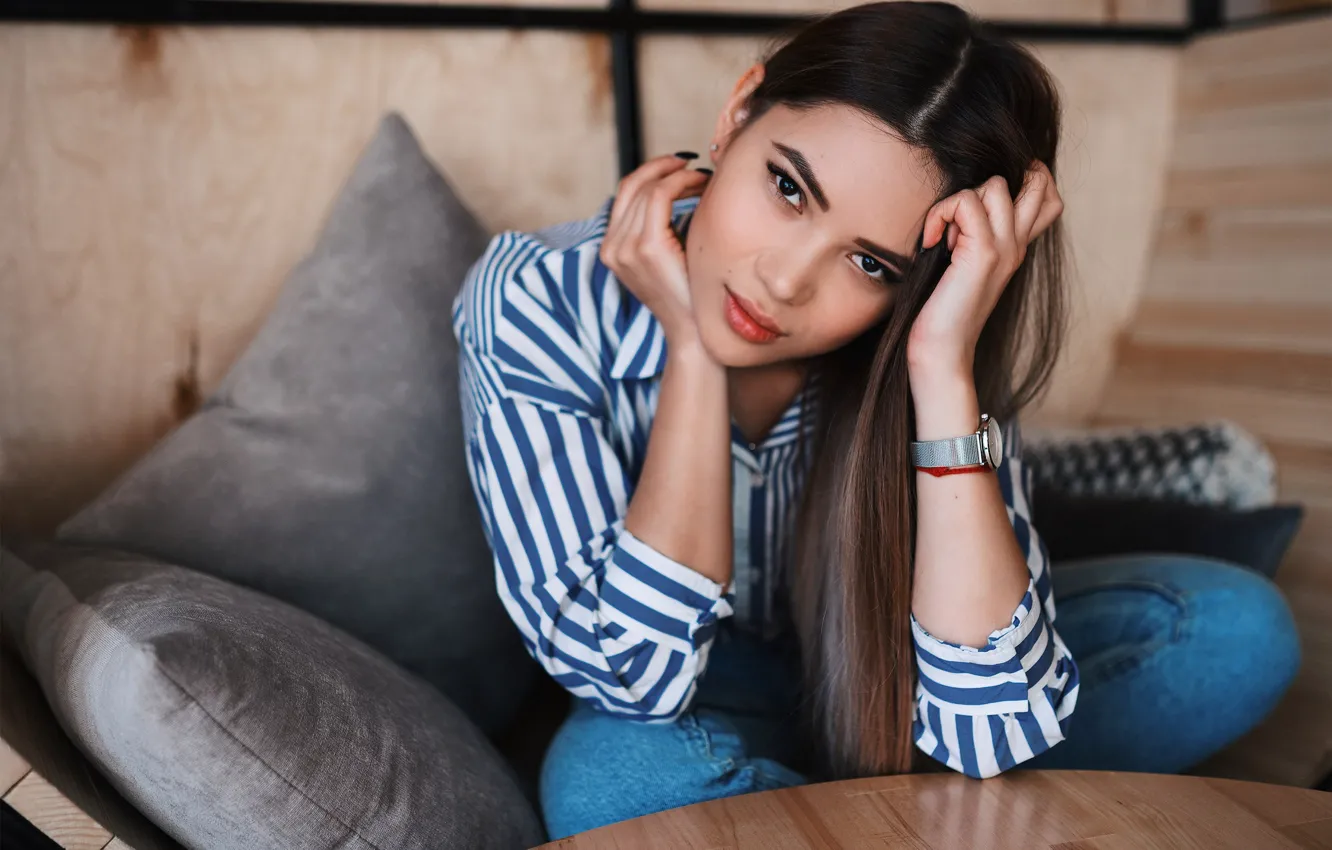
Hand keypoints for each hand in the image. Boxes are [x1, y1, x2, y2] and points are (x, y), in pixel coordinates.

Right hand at [599, 154, 712, 344]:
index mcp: (612, 249)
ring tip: (703, 178)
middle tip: (694, 165)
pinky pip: (660, 196)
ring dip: (678, 174)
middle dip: (665, 167)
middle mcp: (612, 248)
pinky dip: (682, 182)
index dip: (651, 172)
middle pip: (633, 184)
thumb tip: (676, 188)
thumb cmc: (687, 296)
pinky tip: (702, 185)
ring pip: (648, 187)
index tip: (679, 168)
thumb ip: (659, 228)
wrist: (692, 334)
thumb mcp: (664, 258)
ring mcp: (626, 248)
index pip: (624, 193)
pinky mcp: (647, 248)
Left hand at [907, 161, 1062, 374]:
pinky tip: (933, 243)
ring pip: (995, 185)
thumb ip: (972, 237)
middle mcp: (1017, 244)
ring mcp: (1005, 248)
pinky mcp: (984, 254)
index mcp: (1016, 246)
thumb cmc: (943, 311)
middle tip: (963, 215)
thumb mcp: (965, 266)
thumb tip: (958, 208)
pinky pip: (966, 202)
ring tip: (947, 237)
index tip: (975, 207)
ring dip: (959, 201)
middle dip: (996, 179)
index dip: (1021, 181)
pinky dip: (941, 214)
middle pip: (1037, 180)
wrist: (943, 351)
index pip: (1047, 195)